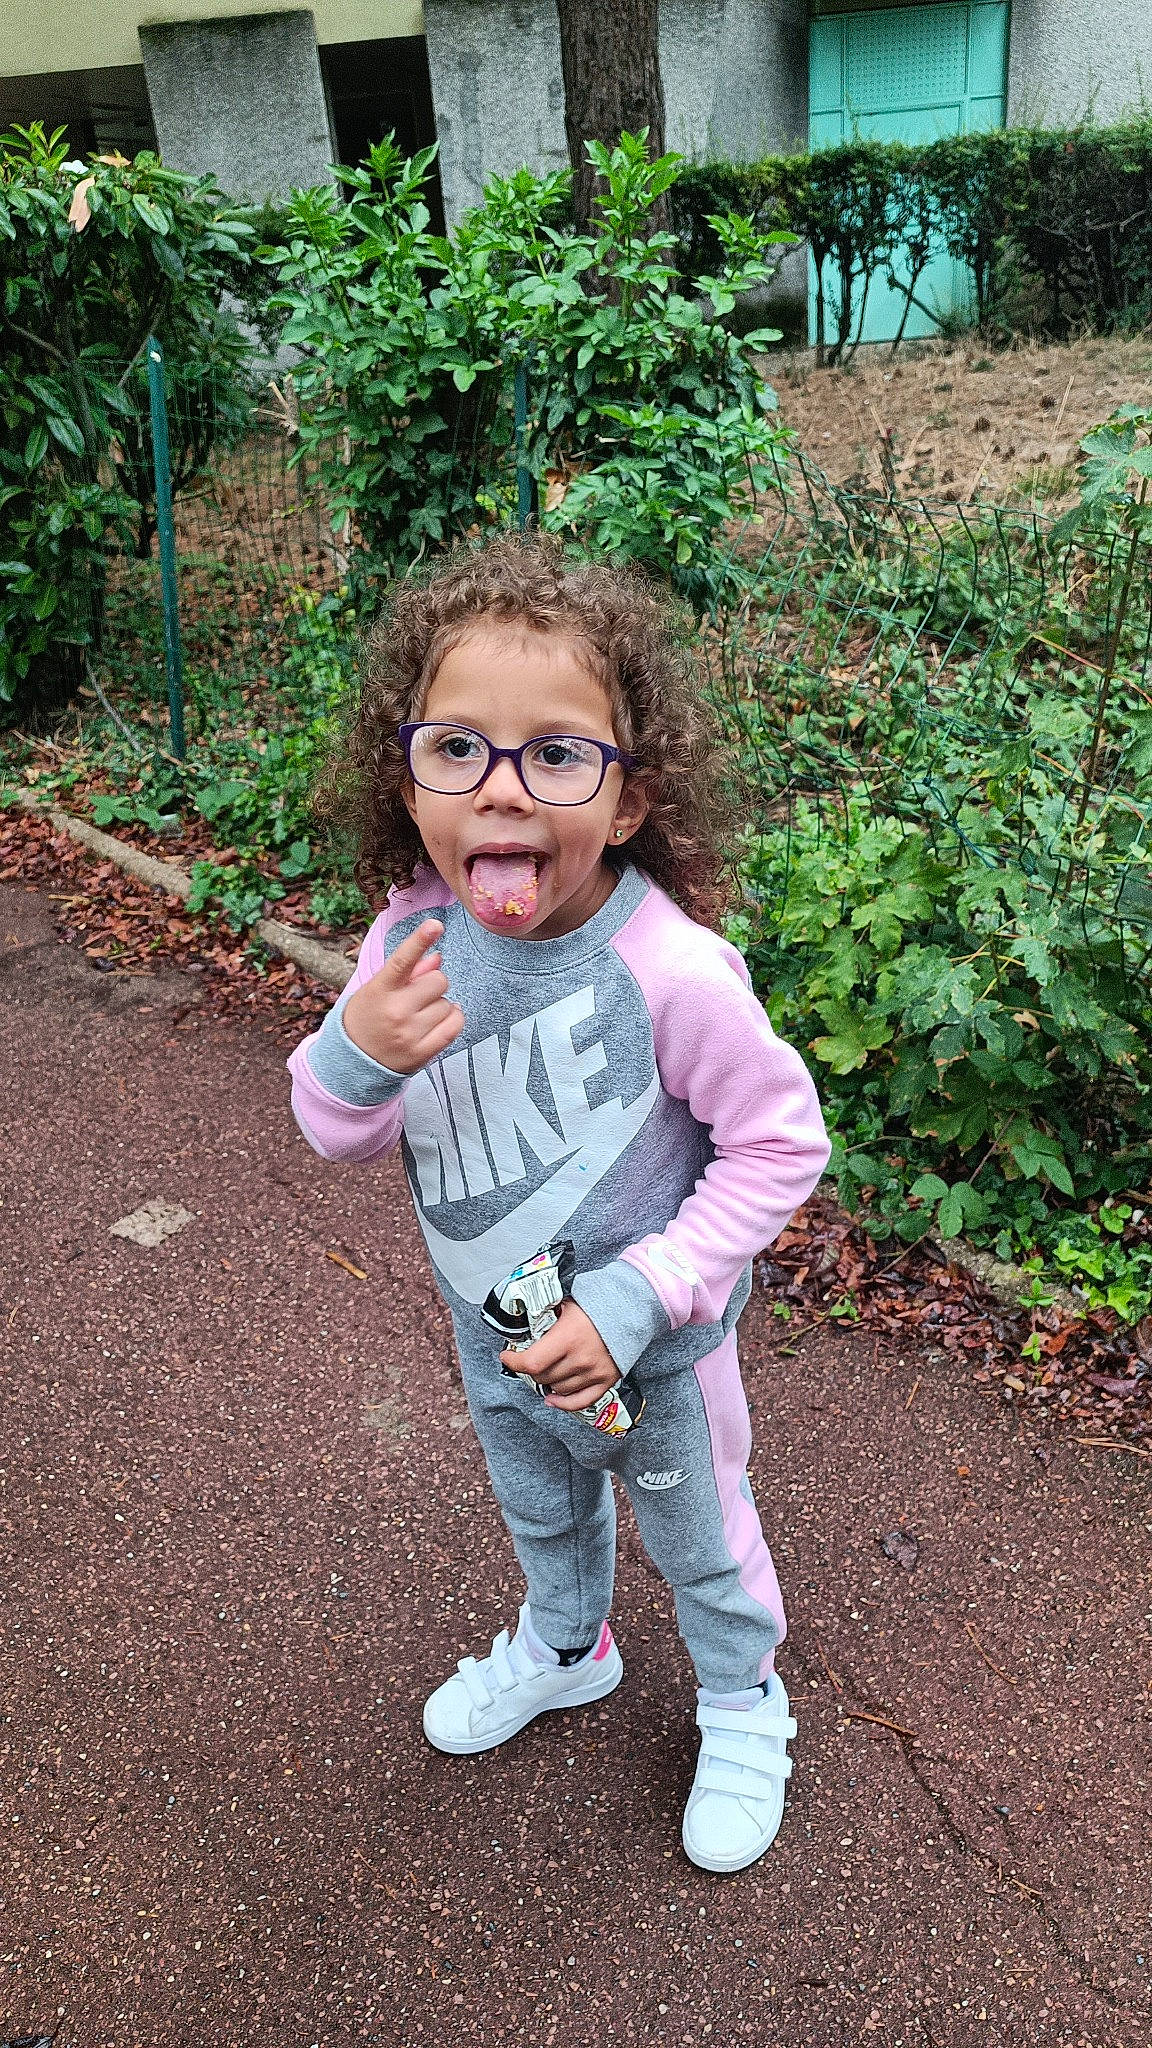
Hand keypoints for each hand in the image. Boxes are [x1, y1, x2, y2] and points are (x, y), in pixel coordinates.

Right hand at [342, 919, 463, 1073]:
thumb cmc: (367, 1017)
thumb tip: (438, 957)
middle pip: (438, 980)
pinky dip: (453, 1017)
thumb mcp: (377, 989)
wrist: (354, 1061)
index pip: (402, 961)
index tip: (435, 924)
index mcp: (379, 991)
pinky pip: (455, 1025)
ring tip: (419, 1014)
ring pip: (448, 1003)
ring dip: (439, 1004)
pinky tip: (440, 1018)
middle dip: (432, 983)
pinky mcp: (422, 1053)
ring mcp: (409, 1034)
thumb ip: (408, 972)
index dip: (419, 940)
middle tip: (417, 994)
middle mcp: (395, 1012)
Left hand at [501, 1300, 620, 1411]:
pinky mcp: (606, 1381)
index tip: (507, 1356)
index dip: (514, 1362)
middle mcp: (580, 1359)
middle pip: (542, 1376)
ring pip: (557, 1389)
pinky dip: (563, 1403)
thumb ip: (546, 1315)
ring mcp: (594, 1373)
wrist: (630, 1310)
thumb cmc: (597, 1305)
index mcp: (568, 1338)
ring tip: (544, 1370)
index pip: (532, 1362)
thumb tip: (523, 1324)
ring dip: (547, 1381)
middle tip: (527, 1360)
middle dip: (530, 1369)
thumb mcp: (566, 1304)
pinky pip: (579, 1402)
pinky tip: (552, 1399)